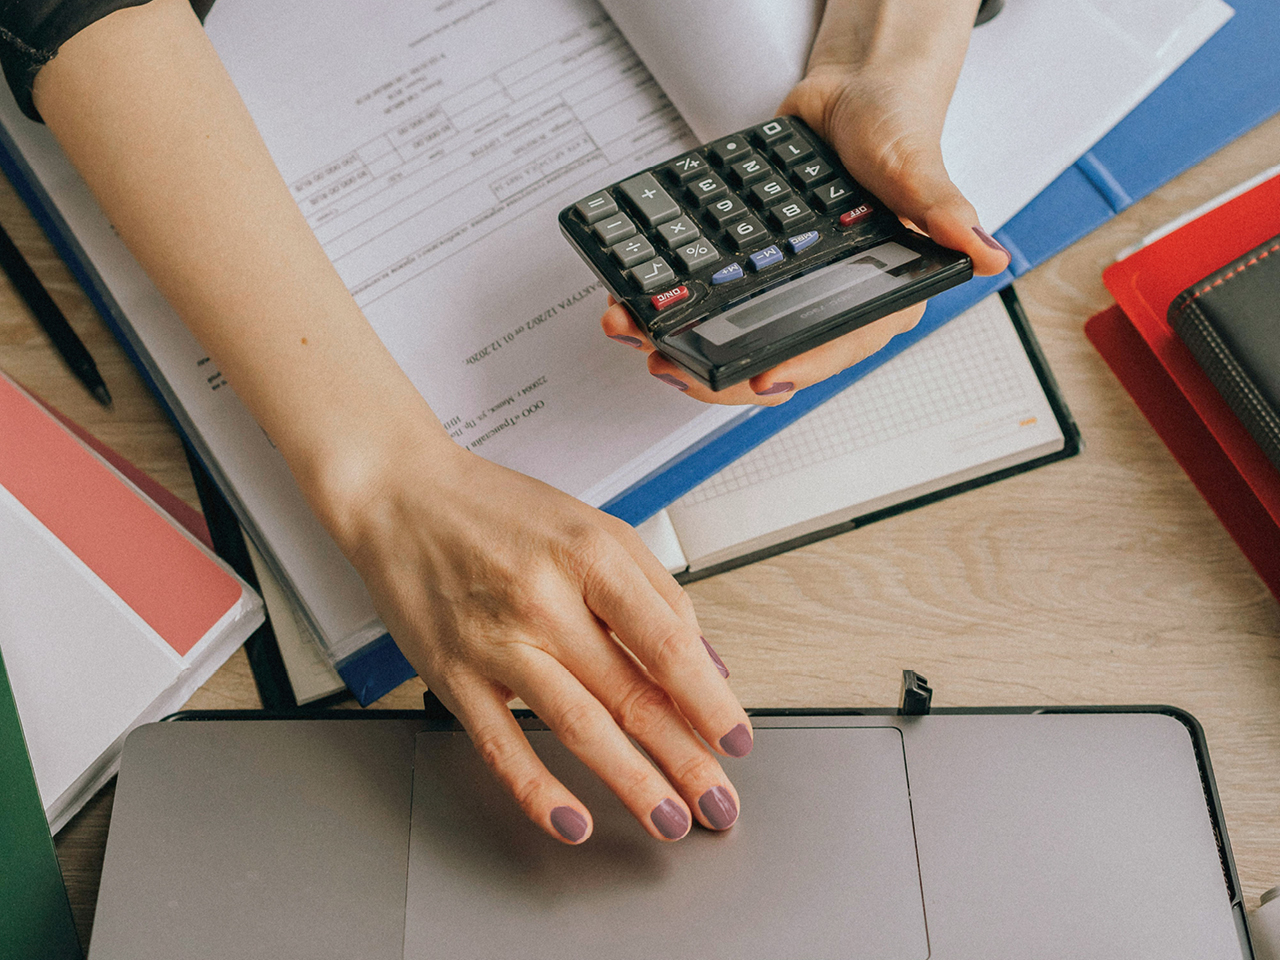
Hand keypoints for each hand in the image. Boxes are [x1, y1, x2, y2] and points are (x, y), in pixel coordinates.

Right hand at [322, 427, 751, 844]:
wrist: (401, 497)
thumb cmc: (500, 511)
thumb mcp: (594, 527)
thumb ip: (656, 592)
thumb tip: (705, 664)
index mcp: (590, 556)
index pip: (667, 643)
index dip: (709, 700)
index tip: (736, 740)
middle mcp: (545, 599)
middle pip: (631, 694)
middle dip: (685, 759)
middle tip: (718, 802)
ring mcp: (496, 641)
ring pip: (578, 727)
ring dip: (632, 783)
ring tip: (669, 820)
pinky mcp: (453, 674)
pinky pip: (500, 744)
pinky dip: (537, 791)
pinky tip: (573, 821)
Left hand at [601, 0, 1009, 405]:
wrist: (852, 88)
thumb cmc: (895, 126)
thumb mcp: (916, 166)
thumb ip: (945, 212)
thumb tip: (990, 254)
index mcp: (880, 296)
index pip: (834, 348)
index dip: (795, 370)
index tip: (756, 381)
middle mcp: (831, 302)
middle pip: (770, 356)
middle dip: (714, 369)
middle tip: (668, 363)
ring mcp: (787, 287)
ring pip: (732, 334)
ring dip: (679, 341)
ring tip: (632, 333)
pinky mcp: (752, 266)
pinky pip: (711, 296)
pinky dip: (672, 303)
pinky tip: (635, 302)